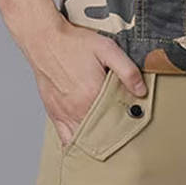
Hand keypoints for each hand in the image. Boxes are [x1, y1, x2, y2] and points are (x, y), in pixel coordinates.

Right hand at [24, 19, 147, 147]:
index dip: (129, 122)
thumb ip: (127, 70)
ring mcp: (64, 114)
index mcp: (93, 95)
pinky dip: (76, 144)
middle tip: (124, 131)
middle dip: (114, 135)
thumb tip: (141, 91)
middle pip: (101, 134)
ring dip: (96, 142)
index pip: (117, 121)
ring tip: (108, 139)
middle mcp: (77, 109)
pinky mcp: (54, 114)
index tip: (136, 120)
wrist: (44, 40)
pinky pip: (65, 139)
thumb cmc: (74, 43)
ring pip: (83, 140)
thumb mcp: (107, 49)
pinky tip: (85, 144)